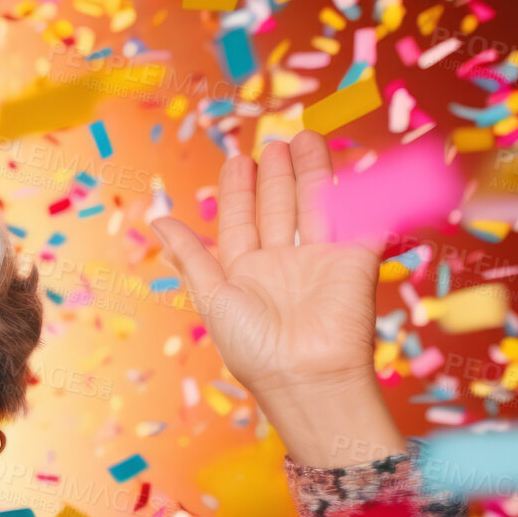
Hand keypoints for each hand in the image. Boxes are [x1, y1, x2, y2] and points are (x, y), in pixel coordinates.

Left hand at [153, 131, 402, 466]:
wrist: (305, 377)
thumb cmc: (252, 346)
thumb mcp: (212, 297)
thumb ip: (190, 255)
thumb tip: (157, 219)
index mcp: (244, 271)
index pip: (241, 220)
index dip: (239, 189)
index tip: (239, 158)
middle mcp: (281, 263)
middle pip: (278, 206)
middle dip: (277, 174)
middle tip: (276, 141)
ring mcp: (320, 260)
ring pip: (315, 206)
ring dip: (312, 173)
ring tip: (306, 139)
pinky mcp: (356, 261)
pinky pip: (360, 222)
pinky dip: (360, 196)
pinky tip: (355, 168)